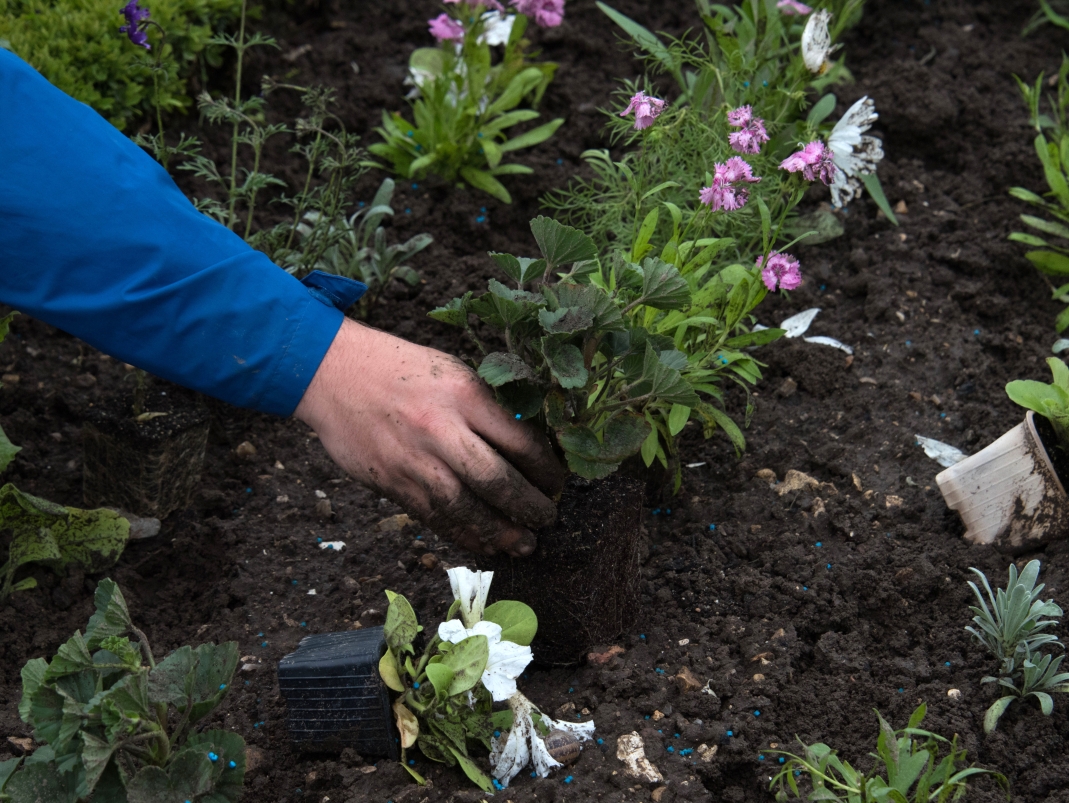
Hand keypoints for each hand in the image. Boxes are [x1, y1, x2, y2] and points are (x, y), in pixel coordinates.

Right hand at [294, 318, 563, 556]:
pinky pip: (434, 518)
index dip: (546, 469)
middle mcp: (441, 430)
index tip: (559, 481)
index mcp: (465, 395)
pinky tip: (483, 544)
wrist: (331, 373)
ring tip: (524, 545)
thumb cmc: (400, 369)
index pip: (520, 441)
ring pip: (466, 509)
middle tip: (549, 519)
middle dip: (530, 507)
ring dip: (500, 533)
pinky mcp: (392, 483)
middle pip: (497, 481)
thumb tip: (526, 449)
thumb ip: (485, 409)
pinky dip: (462, 535)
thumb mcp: (452, 373)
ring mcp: (414, 460)